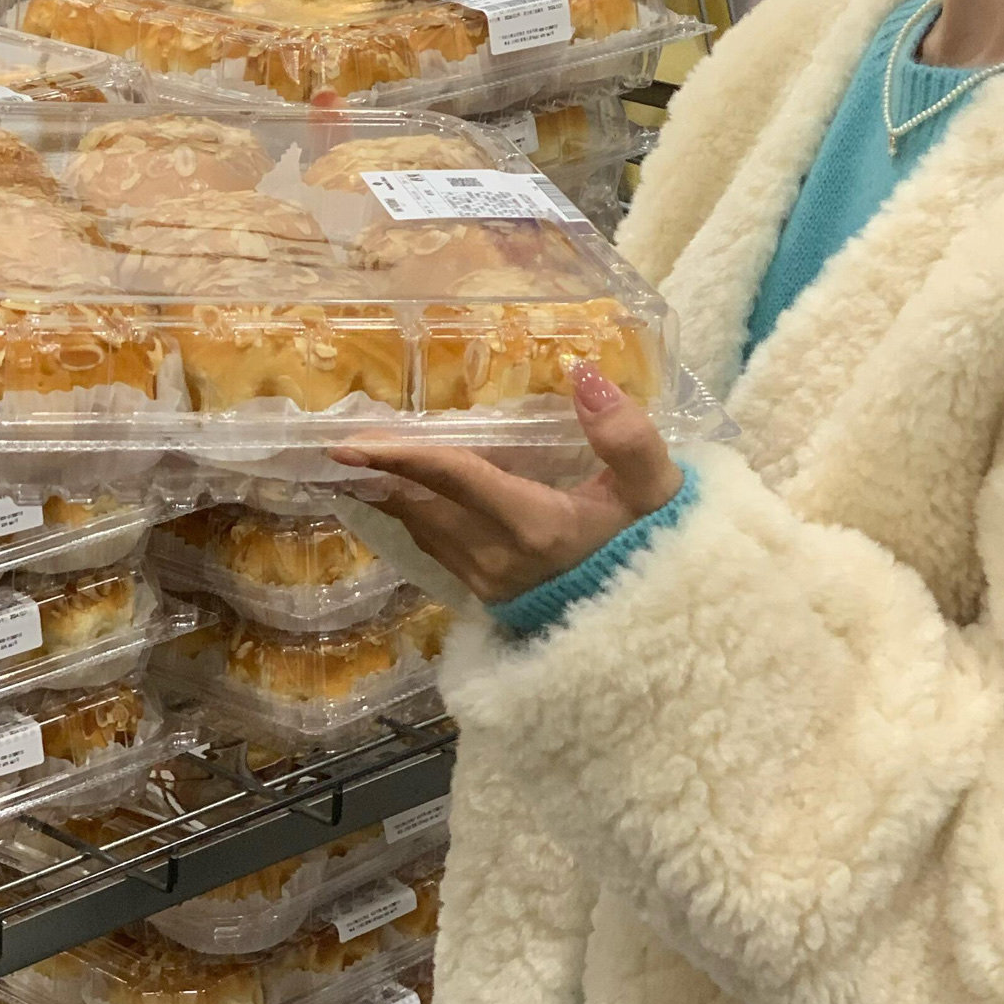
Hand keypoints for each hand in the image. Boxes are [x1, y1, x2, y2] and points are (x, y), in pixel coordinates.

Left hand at [330, 365, 684, 603]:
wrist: (661, 628)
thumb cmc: (656, 547)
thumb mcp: (655, 489)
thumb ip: (624, 434)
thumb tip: (584, 375)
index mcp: (535, 526)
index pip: (454, 480)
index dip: (401, 456)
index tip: (347, 443)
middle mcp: (498, 558)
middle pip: (420, 505)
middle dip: (378, 472)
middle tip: (341, 438)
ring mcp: (488, 583)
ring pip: (422, 529)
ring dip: (390, 493)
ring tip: (360, 458)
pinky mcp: (488, 596)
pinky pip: (435, 548)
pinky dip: (413, 515)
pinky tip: (402, 494)